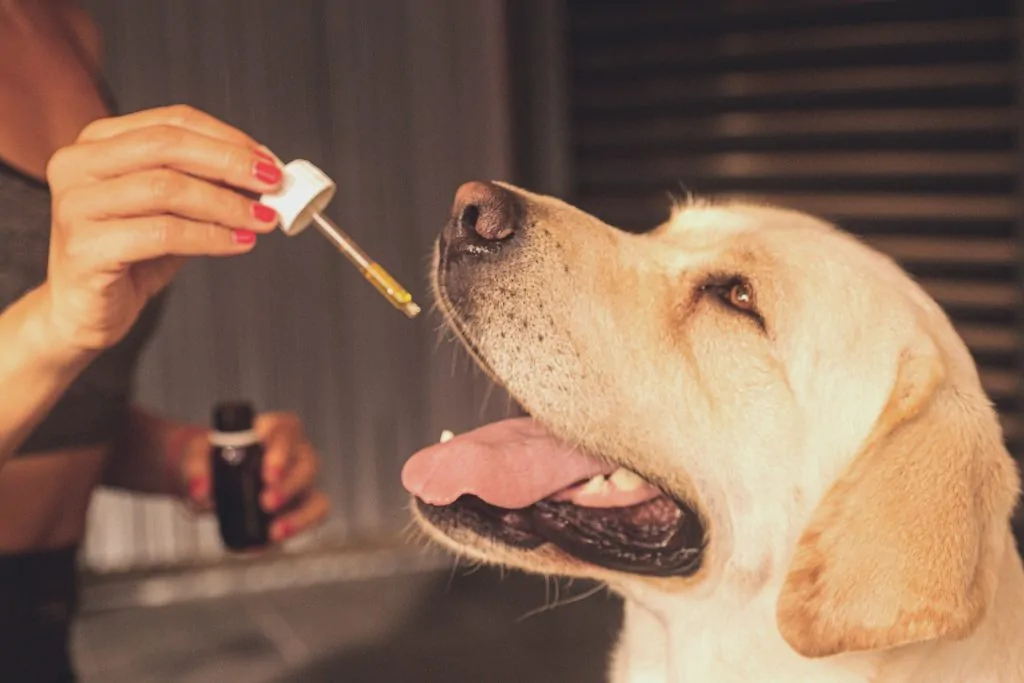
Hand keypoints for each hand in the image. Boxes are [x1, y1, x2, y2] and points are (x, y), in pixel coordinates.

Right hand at [44, 105, 284, 351]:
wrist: (84, 310)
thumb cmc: (128, 256)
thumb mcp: (172, 211)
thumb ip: (206, 187)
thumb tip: (261, 176)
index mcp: (98, 142)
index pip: (172, 121)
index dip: (227, 138)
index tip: (268, 160)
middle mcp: (79, 164)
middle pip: (167, 146)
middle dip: (230, 163)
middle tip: (273, 184)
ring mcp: (76, 205)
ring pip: (166, 188)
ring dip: (226, 204)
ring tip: (262, 219)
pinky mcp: (85, 247)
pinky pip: (162, 234)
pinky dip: (210, 237)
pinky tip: (238, 242)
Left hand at [179, 412, 329, 543]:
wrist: (207, 480)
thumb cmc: (208, 460)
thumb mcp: (195, 457)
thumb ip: (196, 469)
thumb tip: (202, 491)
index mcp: (273, 430)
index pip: (288, 430)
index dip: (282, 451)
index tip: (266, 474)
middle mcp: (295, 453)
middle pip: (307, 463)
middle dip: (289, 485)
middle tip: (266, 503)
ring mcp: (301, 482)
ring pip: (316, 495)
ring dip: (300, 515)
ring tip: (274, 531)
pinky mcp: (300, 507)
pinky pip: (313, 516)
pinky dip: (297, 528)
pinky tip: (272, 539)